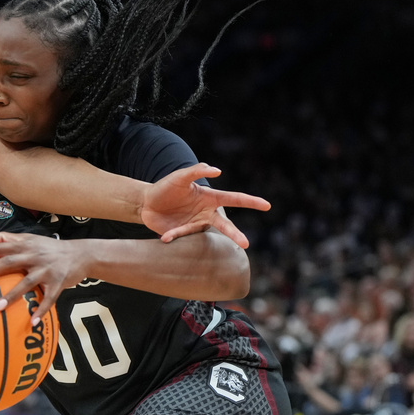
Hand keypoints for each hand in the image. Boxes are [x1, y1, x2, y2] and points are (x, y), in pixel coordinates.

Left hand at [0, 233, 87, 323]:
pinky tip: (32, 322)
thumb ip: (6, 238)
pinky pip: (48, 299)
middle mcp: (33, 256)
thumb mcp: (29, 238)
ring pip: (26, 283)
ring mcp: (46, 270)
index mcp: (24, 246)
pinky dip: (41, 311)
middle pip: (8, 263)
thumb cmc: (49, 248)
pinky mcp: (58, 283)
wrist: (81, 254)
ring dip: (12, 296)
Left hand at [141, 163, 270, 248]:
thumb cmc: (165, 187)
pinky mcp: (183, 233)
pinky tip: (164, 237)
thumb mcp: (180, 176)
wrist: (146, 203)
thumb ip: (196, 170)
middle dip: (235, 234)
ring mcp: (195, 224)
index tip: (267, 205)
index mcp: (210, 197)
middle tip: (246, 244)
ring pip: (200, 233)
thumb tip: (217, 170)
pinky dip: (173, 236)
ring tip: (172, 236)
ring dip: (188, 234)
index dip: (251, 201)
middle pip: (225, 225)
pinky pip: (181, 236)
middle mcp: (206, 213)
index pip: (234, 198)